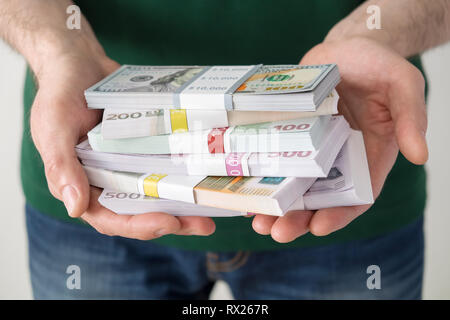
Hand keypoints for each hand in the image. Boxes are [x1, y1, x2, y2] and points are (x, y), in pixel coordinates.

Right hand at [30, 50, 214, 239]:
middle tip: (203, 224)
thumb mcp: (53, 128)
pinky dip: (184, 174)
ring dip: (184, 203)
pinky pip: (165, 164)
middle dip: (173, 221)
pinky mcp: (145, 148)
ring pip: (158, 192)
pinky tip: (207, 176)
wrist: (80, 62)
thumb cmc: (58, 95)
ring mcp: (129, 165)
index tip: (168, 223)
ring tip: (212, 209)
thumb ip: (61, 167)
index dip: (139, 225)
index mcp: (82, 185)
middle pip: (141, 211)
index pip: (110, 217)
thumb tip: (75, 208)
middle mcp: (108, 180)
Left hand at [251, 37, 427, 241]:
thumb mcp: (402, 84)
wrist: (347, 46)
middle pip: (318, 198)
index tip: (317, 227)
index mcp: (369, 155)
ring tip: (254, 218)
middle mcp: (338, 158)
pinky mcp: (291, 134)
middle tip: (274, 231)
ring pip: (293, 184)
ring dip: (275, 205)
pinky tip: (244, 187)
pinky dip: (263, 175)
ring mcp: (312, 148)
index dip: (338, 215)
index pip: (356, 195)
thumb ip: (411, 117)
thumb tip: (420, 155)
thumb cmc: (378, 64)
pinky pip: (276, 159)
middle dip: (297, 218)